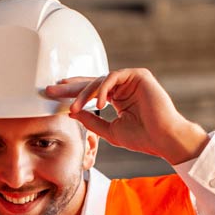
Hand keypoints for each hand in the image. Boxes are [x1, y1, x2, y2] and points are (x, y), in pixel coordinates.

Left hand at [45, 69, 209, 164]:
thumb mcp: (109, 130)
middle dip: (70, 87)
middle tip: (50, 90)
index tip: (53, 96)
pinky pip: (112, 77)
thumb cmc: (142, 138)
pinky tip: (98, 104)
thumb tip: (72, 112)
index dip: (73, 93)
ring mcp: (131, 79)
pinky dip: (102, 89)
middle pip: (91, 82)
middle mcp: (124, 86)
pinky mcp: (139, 75)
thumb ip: (92, 120)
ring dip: (84, 94)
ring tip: (73, 107)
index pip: (91, 91)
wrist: (164, 139)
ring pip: (99, 79)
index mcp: (118, 97)